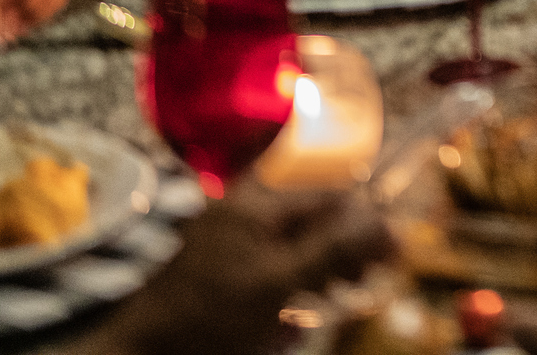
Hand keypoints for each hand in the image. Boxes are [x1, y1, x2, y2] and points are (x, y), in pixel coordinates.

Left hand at [89, 183, 394, 354]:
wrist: (143, 351)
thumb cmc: (209, 319)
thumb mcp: (281, 283)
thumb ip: (337, 250)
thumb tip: (393, 226)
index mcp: (258, 204)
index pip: (332, 198)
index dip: (365, 225)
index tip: (389, 257)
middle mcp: (241, 209)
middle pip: (313, 218)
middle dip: (341, 250)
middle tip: (357, 283)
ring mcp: (225, 236)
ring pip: (291, 242)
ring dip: (316, 269)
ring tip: (326, 299)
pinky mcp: (214, 264)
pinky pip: (266, 262)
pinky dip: (286, 282)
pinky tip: (289, 316)